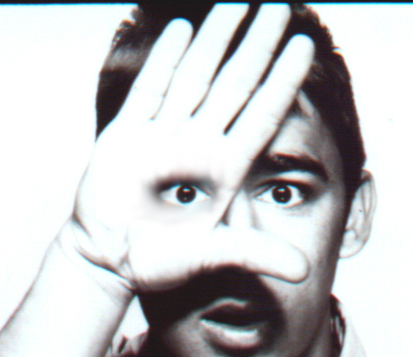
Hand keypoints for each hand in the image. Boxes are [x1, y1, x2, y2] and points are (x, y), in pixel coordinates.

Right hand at [66, 4, 313, 296]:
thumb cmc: (158, 263)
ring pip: (196, 76)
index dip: (283, 80)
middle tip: (280, 6)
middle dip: (257, 45)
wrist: (109, 260)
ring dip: (216, 39)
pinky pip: (151, 88)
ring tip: (237, 3)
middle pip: (235, 85)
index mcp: (223, 170)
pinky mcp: (128, 133)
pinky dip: (164, 60)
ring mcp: (164, 135)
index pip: (262, 115)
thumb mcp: (209, 257)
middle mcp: (199, 146)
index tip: (303, 46)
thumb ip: (254, 255)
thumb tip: (303, 272)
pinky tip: (182, 30)